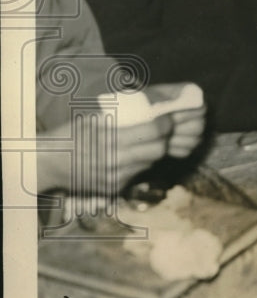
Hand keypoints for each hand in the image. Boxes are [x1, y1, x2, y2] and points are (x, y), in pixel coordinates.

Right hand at [36, 107, 206, 194]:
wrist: (48, 164)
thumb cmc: (71, 136)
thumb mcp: (94, 119)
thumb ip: (123, 116)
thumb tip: (151, 109)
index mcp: (111, 139)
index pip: (154, 132)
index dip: (166, 123)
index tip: (167, 118)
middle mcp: (115, 161)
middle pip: (158, 150)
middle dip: (164, 138)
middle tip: (162, 130)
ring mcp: (115, 177)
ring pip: (150, 162)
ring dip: (152, 151)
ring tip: (144, 141)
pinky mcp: (114, 188)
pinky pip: (137, 173)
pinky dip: (139, 163)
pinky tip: (129, 155)